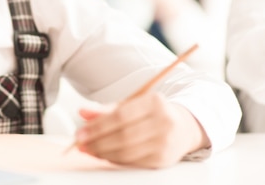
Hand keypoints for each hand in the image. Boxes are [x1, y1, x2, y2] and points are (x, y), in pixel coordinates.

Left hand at [74, 92, 208, 168]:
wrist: (183, 127)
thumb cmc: (152, 113)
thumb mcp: (133, 104)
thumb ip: (107, 109)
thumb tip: (83, 112)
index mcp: (154, 102)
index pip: (121, 116)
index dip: (98, 126)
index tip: (81, 132)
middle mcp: (163, 122)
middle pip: (123, 135)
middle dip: (97, 141)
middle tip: (81, 143)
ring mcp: (165, 142)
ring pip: (127, 152)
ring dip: (103, 152)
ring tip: (89, 149)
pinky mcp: (163, 159)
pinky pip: (133, 162)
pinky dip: (115, 159)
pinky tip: (104, 155)